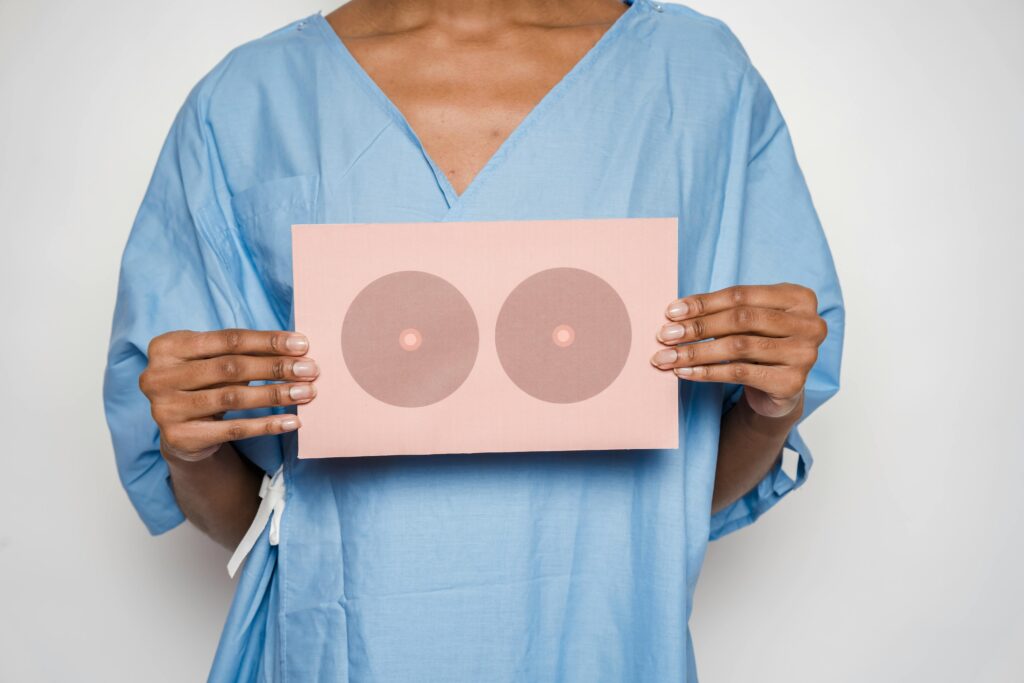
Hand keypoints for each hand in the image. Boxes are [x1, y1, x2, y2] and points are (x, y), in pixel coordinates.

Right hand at [139, 329, 318, 461]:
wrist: (181, 433)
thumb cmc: (204, 384)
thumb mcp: (213, 361)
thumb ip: (243, 352)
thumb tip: (297, 348)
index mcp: (166, 347)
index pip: (228, 340)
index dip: (267, 341)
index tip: (302, 344)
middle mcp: (158, 377)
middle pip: (231, 368)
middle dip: (276, 367)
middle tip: (310, 369)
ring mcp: (165, 409)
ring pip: (233, 398)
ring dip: (276, 394)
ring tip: (306, 392)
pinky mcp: (179, 438)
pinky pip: (233, 430)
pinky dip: (266, 425)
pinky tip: (291, 421)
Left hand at [650, 284, 826, 417]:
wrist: (780, 390)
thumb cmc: (761, 345)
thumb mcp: (748, 322)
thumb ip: (722, 310)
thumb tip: (675, 313)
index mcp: (799, 297)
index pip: (741, 295)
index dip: (703, 303)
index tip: (671, 312)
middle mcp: (809, 324)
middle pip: (740, 319)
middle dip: (697, 327)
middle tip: (665, 335)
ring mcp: (804, 354)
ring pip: (738, 347)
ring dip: (695, 352)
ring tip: (667, 357)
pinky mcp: (793, 382)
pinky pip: (740, 373)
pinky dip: (707, 372)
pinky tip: (684, 373)